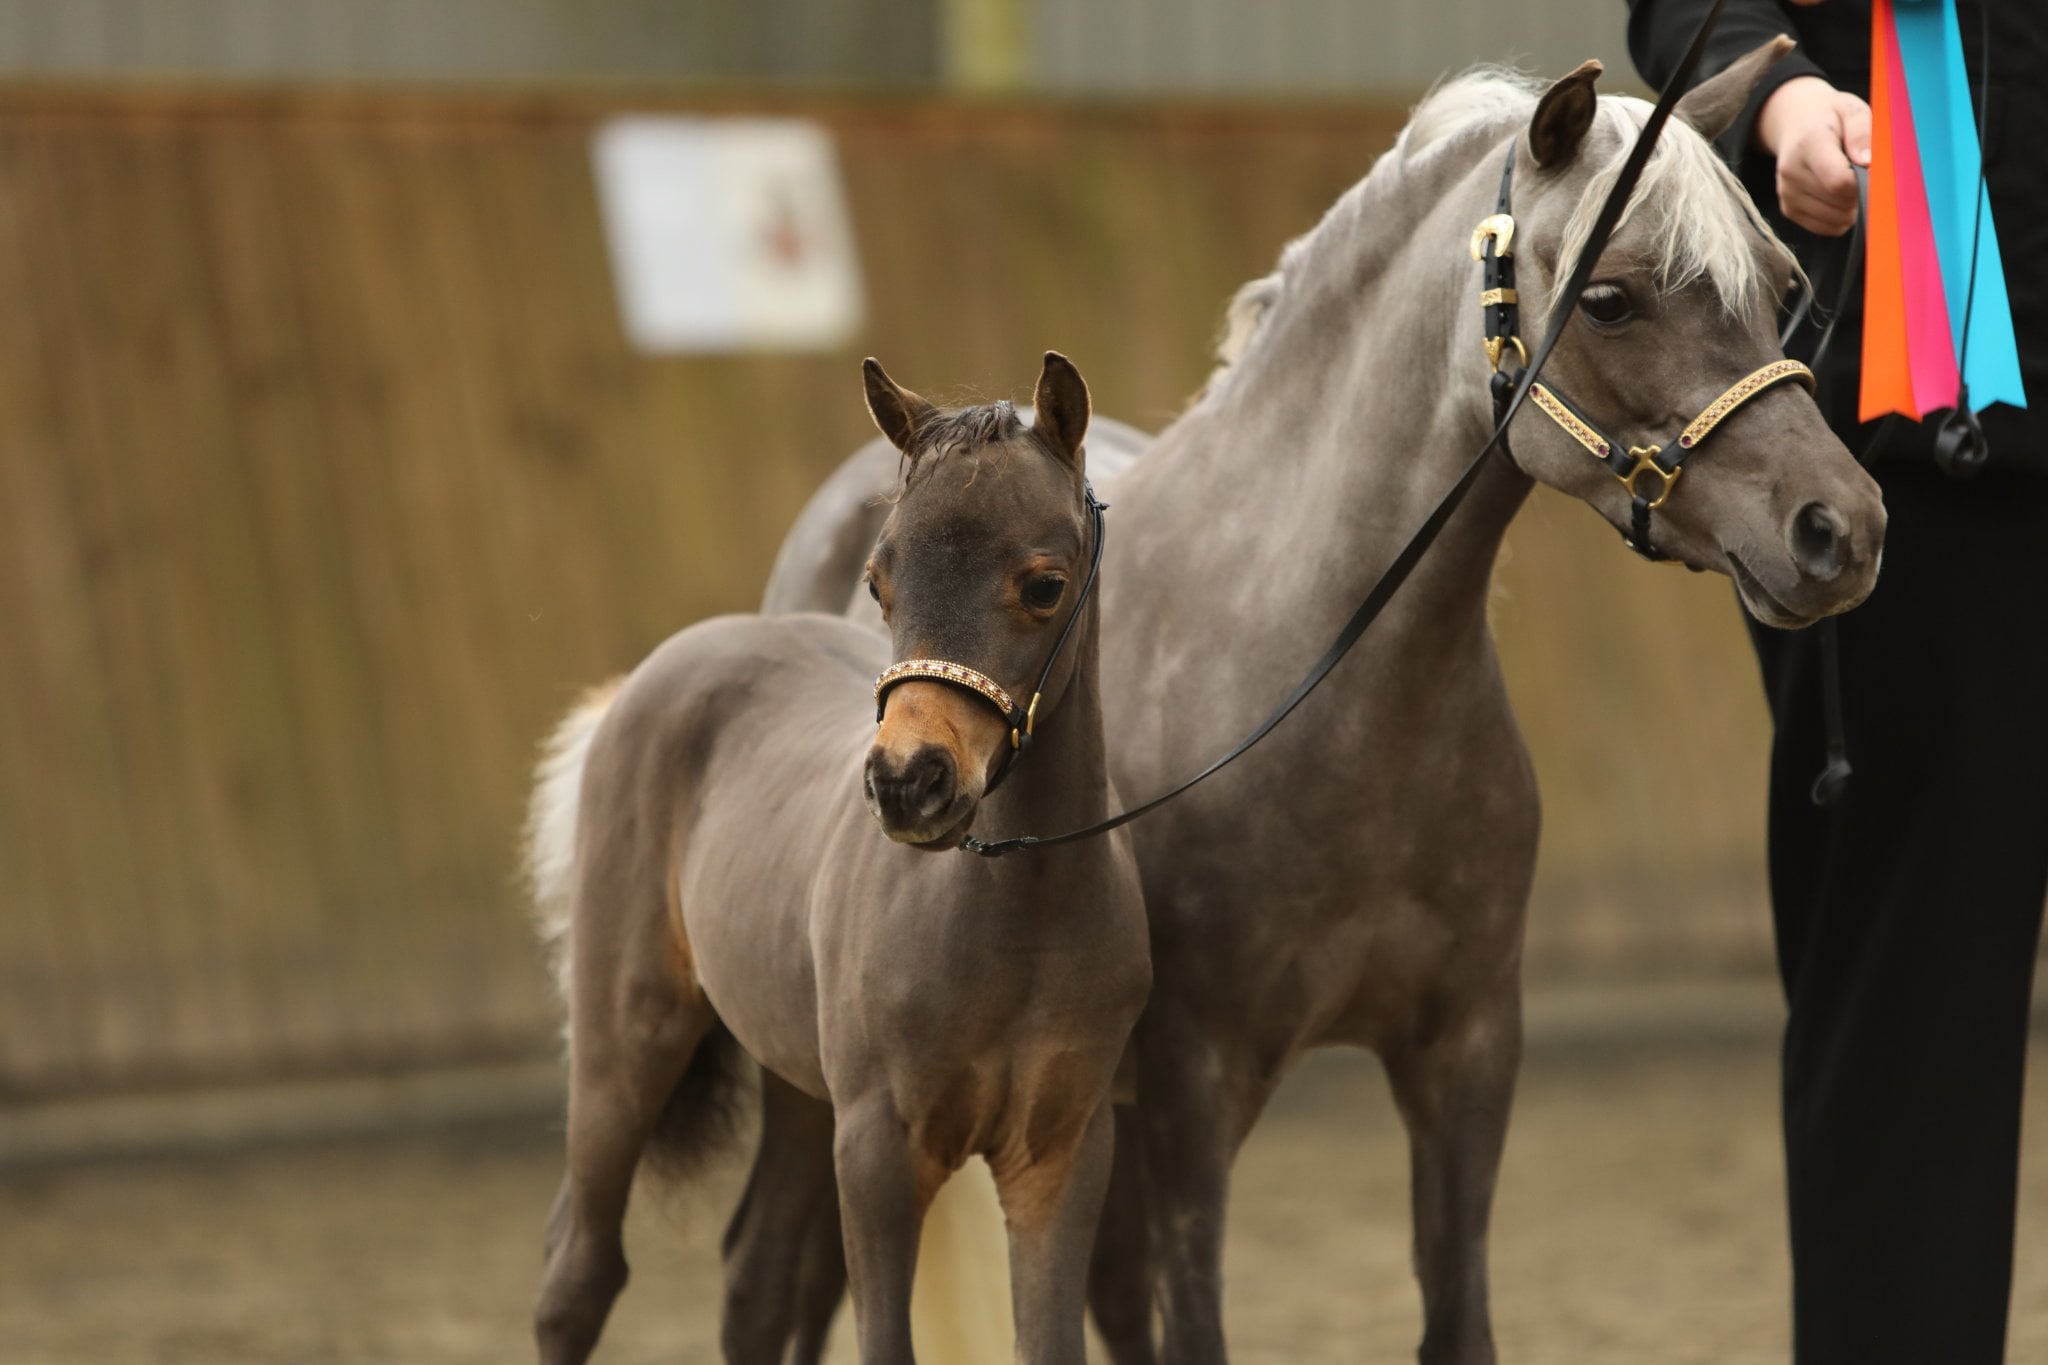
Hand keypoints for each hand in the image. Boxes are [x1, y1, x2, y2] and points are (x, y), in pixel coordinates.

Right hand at [1756, 75, 1870, 235]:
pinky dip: (1839, 218)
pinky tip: (1839, 197)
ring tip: (1850, 184)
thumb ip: (1862, 132)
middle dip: (1860, 195)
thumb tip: (1868, 162)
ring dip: (1852, 208)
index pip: (1839, 182)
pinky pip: (1826, 228)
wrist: (1797, 124)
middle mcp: (1791, 172)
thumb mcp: (1851, 110)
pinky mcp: (1788, 209)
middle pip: (1840, 203)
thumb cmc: (1832, 119)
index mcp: (1809, 144)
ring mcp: (1787, 193)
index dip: (1864, 184)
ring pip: (1836, 219)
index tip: (1871, 172)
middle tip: (1861, 174)